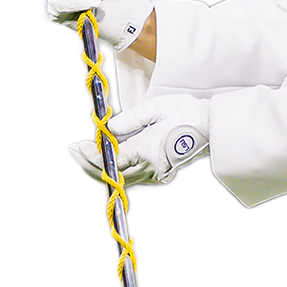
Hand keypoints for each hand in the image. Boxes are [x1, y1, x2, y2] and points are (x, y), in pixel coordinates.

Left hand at [69, 94, 209, 184]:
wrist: (212, 128)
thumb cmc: (187, 112)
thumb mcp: (156, 107)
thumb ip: (130, 119)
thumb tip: (108, 129)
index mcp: (147, 150)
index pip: (111, 160)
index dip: (90, 155)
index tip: (78, 146)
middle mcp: (150, 167)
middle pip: (111, 175)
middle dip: (88, 165)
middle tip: (74, 151)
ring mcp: (155, 173)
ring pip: (120, 179)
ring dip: (101, 168)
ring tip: (85, 155)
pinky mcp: (160, 174)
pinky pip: (131, 177)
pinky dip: (116, 171)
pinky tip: (108, 159)